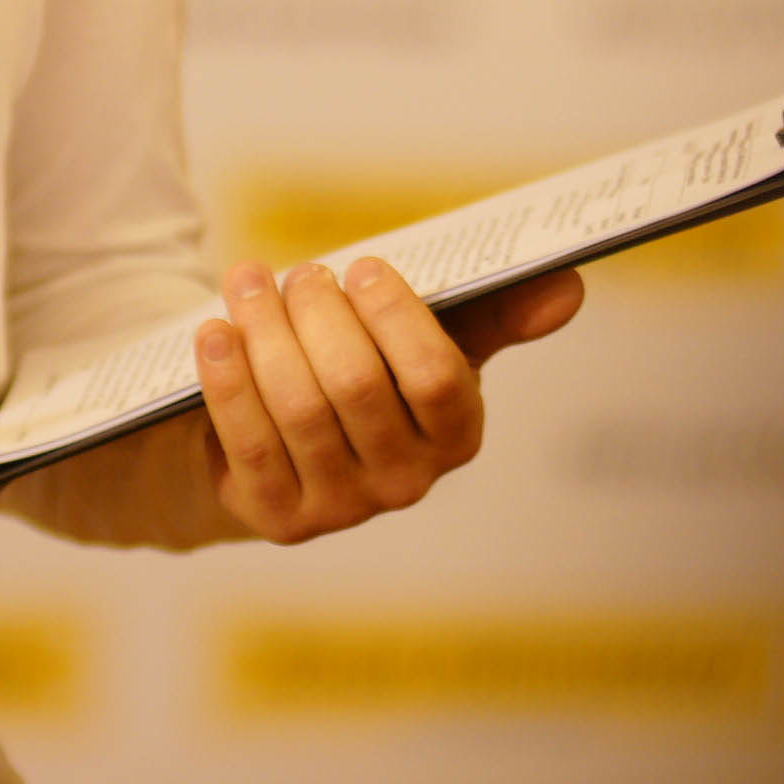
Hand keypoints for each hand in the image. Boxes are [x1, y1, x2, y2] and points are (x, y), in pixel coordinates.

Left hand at [191, 257, 583, 543]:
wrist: (292, 442)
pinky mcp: (280, 518)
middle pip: (355, 386)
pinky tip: (215, 334)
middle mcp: (407, 483)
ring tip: (249, 282)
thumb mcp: (434, 341)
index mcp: (457, 435)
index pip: (435, 376)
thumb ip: (495, 312)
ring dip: (265, 334)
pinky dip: (228, 381)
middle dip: (319, 315)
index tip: (364, 264)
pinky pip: (249, 441)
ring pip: (298, 407)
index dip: (394, 316)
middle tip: (300, 272)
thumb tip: (568, 286)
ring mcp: (342, 508)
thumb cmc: (373, 371)